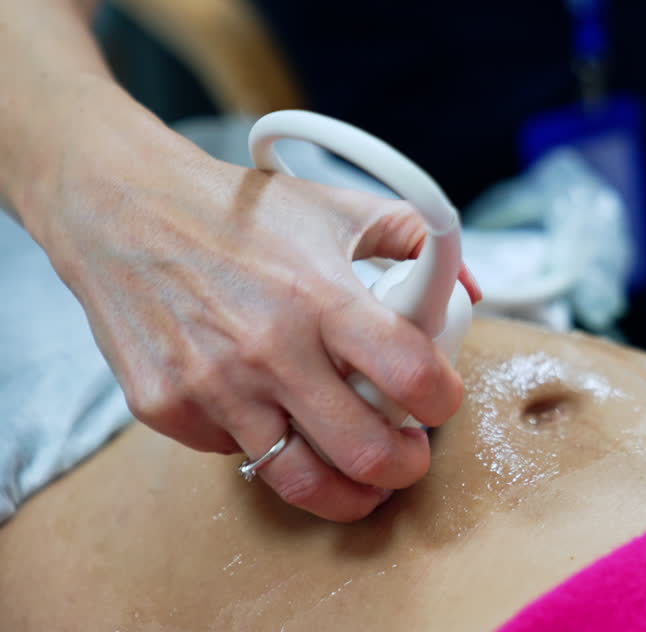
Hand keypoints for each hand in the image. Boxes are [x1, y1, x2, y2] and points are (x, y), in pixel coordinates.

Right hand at [39, 130, 480, 521]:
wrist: (123, 207)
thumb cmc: (243, 211)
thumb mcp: (338, 207)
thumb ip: (416, 239)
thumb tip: (468, 289)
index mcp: (322, 295)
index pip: (411, 375)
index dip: (443, 401)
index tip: (442, 401)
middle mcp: (268, 349)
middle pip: (364, 453)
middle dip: (405, 468)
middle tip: (410, 458)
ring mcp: (213, 386)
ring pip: (300, 481)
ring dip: (347, 492)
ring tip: (365, 482)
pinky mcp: (167, 409)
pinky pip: (237, 454)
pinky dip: (266, 444)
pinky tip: (273, 413)